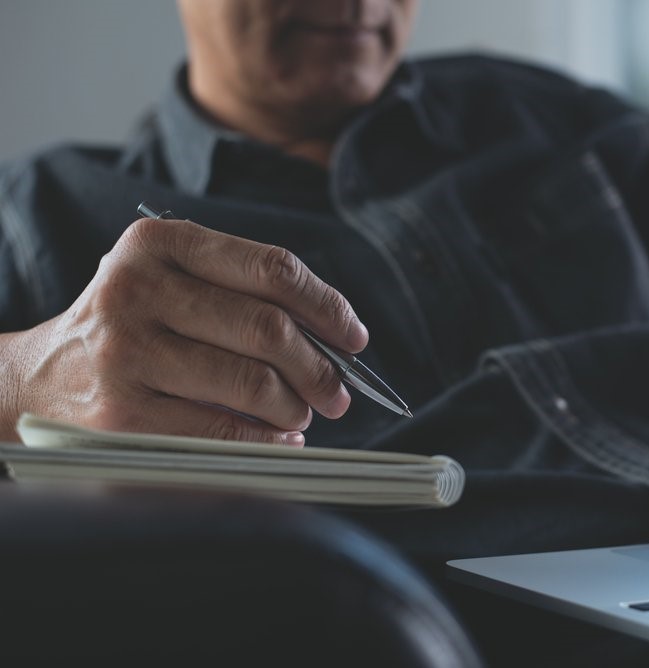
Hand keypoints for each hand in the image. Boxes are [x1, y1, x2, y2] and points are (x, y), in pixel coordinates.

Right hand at [7, 216, 367, 443]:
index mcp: (158, 244)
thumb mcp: (168, 282)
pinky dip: (266, 438)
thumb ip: (242, 293)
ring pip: (252, 383)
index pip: (272, 268)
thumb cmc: (127, 328)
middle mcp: (136, 289)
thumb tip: (334, 337)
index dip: (327, 305)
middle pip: (268, 329)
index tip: (354, 335)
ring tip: (302, 413)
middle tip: (339, 391)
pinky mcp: (122, 413)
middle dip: (320, 367)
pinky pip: (223, 430)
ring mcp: (126, 352)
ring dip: (295, 406)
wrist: (35, 381)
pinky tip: (277, 436)